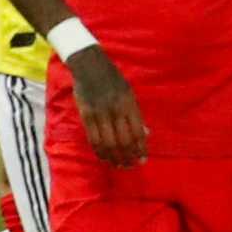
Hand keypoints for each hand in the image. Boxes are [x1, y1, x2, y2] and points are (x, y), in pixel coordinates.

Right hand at [69, 46, 146, 166]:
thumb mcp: (129, 93)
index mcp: (129, 104)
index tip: (142, 159)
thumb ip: (136, 114)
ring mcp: (99, 113)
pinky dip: (100, 152)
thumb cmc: (113, 79)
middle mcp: (115, 110)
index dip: (140, 149)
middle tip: (131, 166)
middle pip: (123, 141)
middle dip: (128, 157)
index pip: (137, 133)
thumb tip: (145, 135)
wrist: (90, 66)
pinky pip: (93, 139)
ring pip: (108, 143)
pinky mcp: (86, 115)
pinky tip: (104, 157)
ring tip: (119, 165)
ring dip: (114, 158)